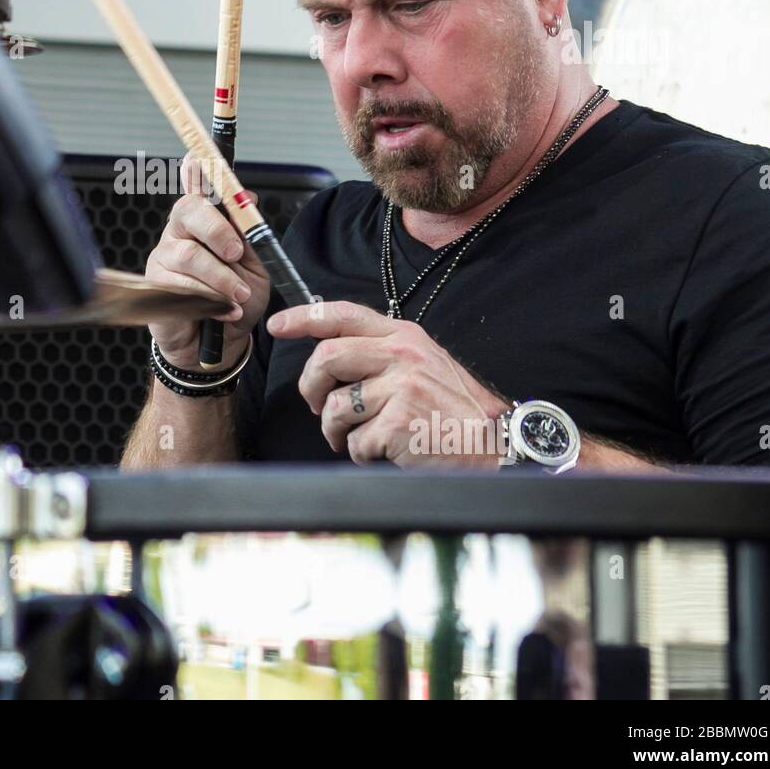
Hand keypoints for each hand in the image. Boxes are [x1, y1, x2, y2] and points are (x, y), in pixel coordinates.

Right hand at [145, 154, 270, 371]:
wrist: (221, 345)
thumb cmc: (236, 300)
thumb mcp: (256, 267)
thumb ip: (250, 234)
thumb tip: (248, 199)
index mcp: (206, 221)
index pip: (199, 186)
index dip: (197, 170)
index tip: (197, 154)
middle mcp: (181, 231)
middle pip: (189, 211)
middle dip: (217, 230)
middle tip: (236, 253)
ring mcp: (164, 256)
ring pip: (188, 255)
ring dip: (220, 278)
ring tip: (238, 296)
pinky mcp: (154, 285)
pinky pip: (179, 286)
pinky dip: (207, 300)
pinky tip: (222, 311)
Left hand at [268, 301, 505, 466]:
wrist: (492, 444)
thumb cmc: (451, 409)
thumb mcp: (422, 363)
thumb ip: (380, 353)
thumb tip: (328, 358)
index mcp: (403, 336)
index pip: (343, 315)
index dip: (303, 318)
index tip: (277, 325)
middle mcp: (401, 354)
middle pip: (326, 358)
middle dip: (311, 387)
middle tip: (318, 407)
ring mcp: (400, 387)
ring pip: (336, 405)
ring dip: (337, 430)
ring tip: (359, 437)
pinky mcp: (398, 422)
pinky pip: (354, 441)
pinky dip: (361, 454)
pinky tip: (385, 452)